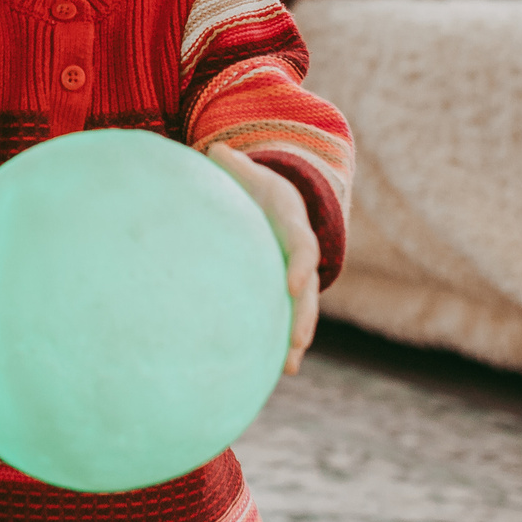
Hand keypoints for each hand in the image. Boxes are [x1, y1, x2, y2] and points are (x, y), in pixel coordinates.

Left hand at [206, 143, 319, 373]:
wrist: (282, 202)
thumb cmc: (258, 187)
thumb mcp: (248, 171)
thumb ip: (232, 164)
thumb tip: (212, 150)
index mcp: (293, 225)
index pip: (302, 245)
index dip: (300, 264)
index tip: (293, 283)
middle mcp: (300, 255)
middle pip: (309, 289)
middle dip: (305, 314)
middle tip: (297, 340)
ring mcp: (297, 276)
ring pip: (303, 311)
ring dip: (297, 338)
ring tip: (288, 366)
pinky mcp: (285, 292)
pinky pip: (287, 318)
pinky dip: (284, 343)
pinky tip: (277, 371)